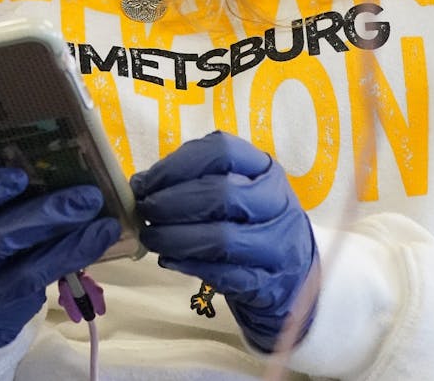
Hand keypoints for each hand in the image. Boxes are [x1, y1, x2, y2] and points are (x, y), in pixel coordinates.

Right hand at [0, 167, 120, 347]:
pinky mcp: (0, 306)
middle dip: (39, 217)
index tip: (16, 177)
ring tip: (99, 215)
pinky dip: (71, 256)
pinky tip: (96, 237)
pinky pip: (38, 281)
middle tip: (82, 194)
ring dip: (66, 239)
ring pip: (20, 267)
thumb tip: (27, 148)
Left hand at [130, 131, 317, 350]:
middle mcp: (277, 202)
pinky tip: (169, 260)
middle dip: (171, 203)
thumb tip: (139, 184)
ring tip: (151, 238)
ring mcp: (277, 244)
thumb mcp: (232, 187)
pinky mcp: (268, 282)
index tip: (145, 182)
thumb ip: (190, 180)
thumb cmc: (248, 220)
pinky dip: (188, 265)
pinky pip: (223, 274)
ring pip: (221, 239)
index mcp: (263, 169)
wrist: (294, 273)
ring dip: (174, 238)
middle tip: (145, 211)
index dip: (176, 165)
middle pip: (221, 194)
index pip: (221, 152)